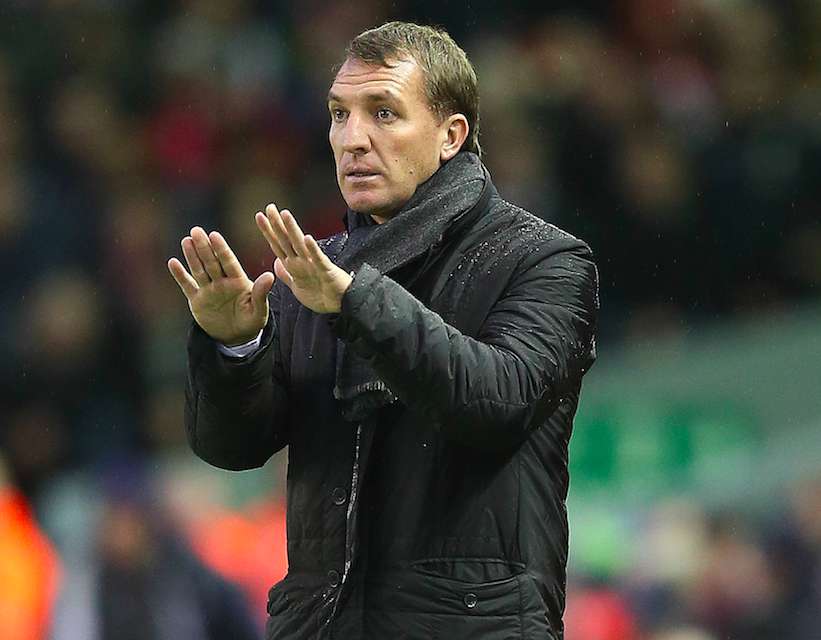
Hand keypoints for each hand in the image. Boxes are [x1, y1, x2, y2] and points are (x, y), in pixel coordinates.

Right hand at [168, 227, 274, 344]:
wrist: (236, 338)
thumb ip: (261, 293)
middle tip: (196, 230)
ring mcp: (209, 289)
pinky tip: (172, 262)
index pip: (229, 262)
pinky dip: (180, 275)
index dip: (221, 249)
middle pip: (212, 262)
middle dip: (204, 247)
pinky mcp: (197, 300)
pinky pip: (187, 285)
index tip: (214, 235)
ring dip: (192, 256)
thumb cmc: (251, 322)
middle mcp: (222, 282)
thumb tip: (270, 275)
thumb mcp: (258, 310)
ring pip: (199, 270)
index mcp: (238, 281)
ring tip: (186, 240)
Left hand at [255, 204, 351, 313]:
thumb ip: (286, 275)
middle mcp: (302, 262)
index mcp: (294, 266)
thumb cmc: (322, 296)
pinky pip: (318, 259)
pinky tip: (307, 238)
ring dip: (292, 229)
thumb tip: (275, 262)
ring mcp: (314, 265)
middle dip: (277, 224)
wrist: (342, 305)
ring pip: (300, 245)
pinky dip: (312, 249)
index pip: (278, 245)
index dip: (268, 231)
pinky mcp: (326, 271)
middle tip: (269, 206)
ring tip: (285, 214)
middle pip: (286, 240)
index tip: (260, 216)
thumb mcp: (297, 288)